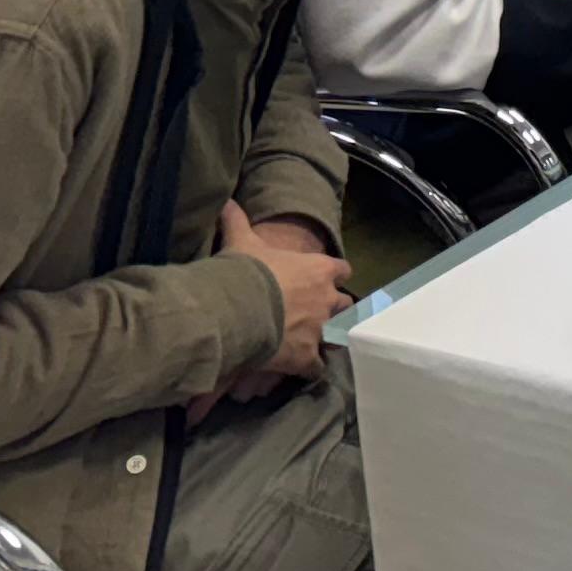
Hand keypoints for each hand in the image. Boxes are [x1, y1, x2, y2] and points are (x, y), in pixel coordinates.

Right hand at [220, 201, 343, 384]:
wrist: (237, 309)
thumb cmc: (245, 272)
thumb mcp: (241, 242)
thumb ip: (237, 221)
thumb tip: (226, 200)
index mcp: (319, 270)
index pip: (342, 269)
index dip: (335, 274)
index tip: (328, 278)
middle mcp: (327, 300)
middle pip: (346, 304)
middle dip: (335, 308)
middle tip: (317, 312)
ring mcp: (320, 330)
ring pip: (337, 335)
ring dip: (326, 337)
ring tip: (312, 342)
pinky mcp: (307, 356)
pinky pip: (316, 367)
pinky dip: (309, 368)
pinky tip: (299, 370)